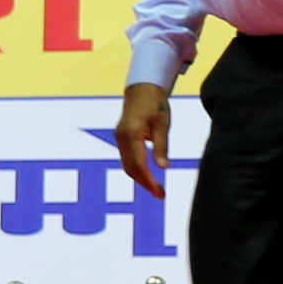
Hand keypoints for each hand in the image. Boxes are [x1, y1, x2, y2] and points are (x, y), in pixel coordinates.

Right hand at [115, 84, 171, 198]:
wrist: (142, 88)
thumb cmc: (155, 104)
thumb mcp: (162, 125)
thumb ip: (161, 147)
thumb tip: (163, 168)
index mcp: (131, 134)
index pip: (139, 164)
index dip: (148, 181)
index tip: (159, 192)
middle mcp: (121, 138)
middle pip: (130, 168)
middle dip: (144, 183)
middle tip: (161, 195)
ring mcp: (119, 138)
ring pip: (127, 165)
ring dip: (140, 178)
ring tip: (156, 188)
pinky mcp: (121, 138)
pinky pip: (127, 158)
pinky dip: (137, 169)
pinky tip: (148, 175)